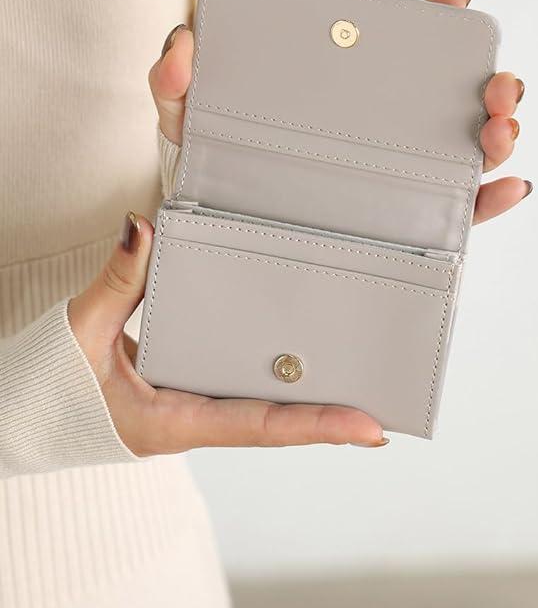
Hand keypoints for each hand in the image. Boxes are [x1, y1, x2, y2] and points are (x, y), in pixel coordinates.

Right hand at [67, 213, 386, 454]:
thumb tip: (142, 228)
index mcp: (172, 422)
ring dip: (308, 396)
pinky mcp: (189, 391)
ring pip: (263, 407)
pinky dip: (273, 375)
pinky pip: (240, 385)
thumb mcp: (82, 332)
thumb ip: (116, 281)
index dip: (316, 427)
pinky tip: (299, 354)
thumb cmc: (51, 384)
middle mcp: (194, 421)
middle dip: (330, 414)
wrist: (31, 410)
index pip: (259, 427)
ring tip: (358, 374)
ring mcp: (194, 408)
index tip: (369, 427)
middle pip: (276, 421)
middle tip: (384, 396)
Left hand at [149, 0, 530, 225]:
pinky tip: (509, 190)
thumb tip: (181, 46)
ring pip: (463, 153)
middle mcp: (379, 133)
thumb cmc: (208, 165)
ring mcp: (394, 180)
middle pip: (450, 102)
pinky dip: (489, 202)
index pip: (395, 51)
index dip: (433, 23)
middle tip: (495, 89)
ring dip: (499, 137)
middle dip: (489, 87)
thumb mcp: (187, 115)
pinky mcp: (401, 229)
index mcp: (340, 94)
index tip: (456, 2)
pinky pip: (454, 216)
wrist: (214, 229)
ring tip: (500, 131)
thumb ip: (174, 79)